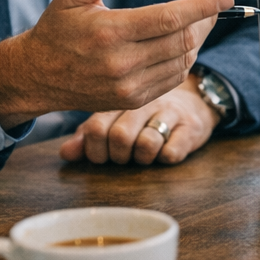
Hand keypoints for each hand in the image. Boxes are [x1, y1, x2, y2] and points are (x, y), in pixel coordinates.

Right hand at [0, 0, 230, 128]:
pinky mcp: (132, 99)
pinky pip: (172, 78)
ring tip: (198, 23)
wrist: (36, 76)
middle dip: (204, 21)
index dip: (203, 6)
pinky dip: (183, 60)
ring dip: (196, 40)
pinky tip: (181, 45)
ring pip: (182, 61)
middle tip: (213, 7)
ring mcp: (128, 86)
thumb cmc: (57, 28)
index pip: (170, 17)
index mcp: (110, 32)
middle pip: (183, 39)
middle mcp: (121, 63)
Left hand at [59, 75, 217, 164]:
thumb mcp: (116, 120)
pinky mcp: (192, 127)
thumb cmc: (147, 116)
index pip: (96, 127)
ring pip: (147, 143)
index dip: (95, 150)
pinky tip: (166, 151)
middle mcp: (144, 103)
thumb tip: (65, 153)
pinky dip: (165, 158)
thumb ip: (88, 136)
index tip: (103, 155)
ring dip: (142, 158)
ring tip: (145, 155)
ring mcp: (170, 113)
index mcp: (120, 100)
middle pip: (120, 136)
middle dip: (118, 156)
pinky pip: (172, 151)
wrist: (194, 100)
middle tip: (125, 157)